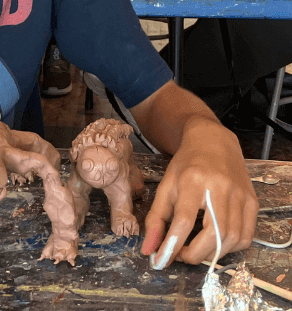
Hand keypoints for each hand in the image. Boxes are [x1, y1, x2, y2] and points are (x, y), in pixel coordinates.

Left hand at [141, 121, 257, 267]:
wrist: (213, 142)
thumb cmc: (187, 164)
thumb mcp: (166, 185)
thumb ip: (156, 218)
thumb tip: (149, 250)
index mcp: (193, 180)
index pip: (184, 220)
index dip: (172, 245)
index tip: (162, 259)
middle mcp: (220, 187)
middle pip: (213, 234)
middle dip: (195, 255)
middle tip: (182, 255)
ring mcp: (239, 194)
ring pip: (231, 239)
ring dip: (212, 254)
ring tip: (197, 249)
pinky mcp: (252, 201)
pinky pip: (246, 236)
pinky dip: (231, 248)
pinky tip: (216, 242)